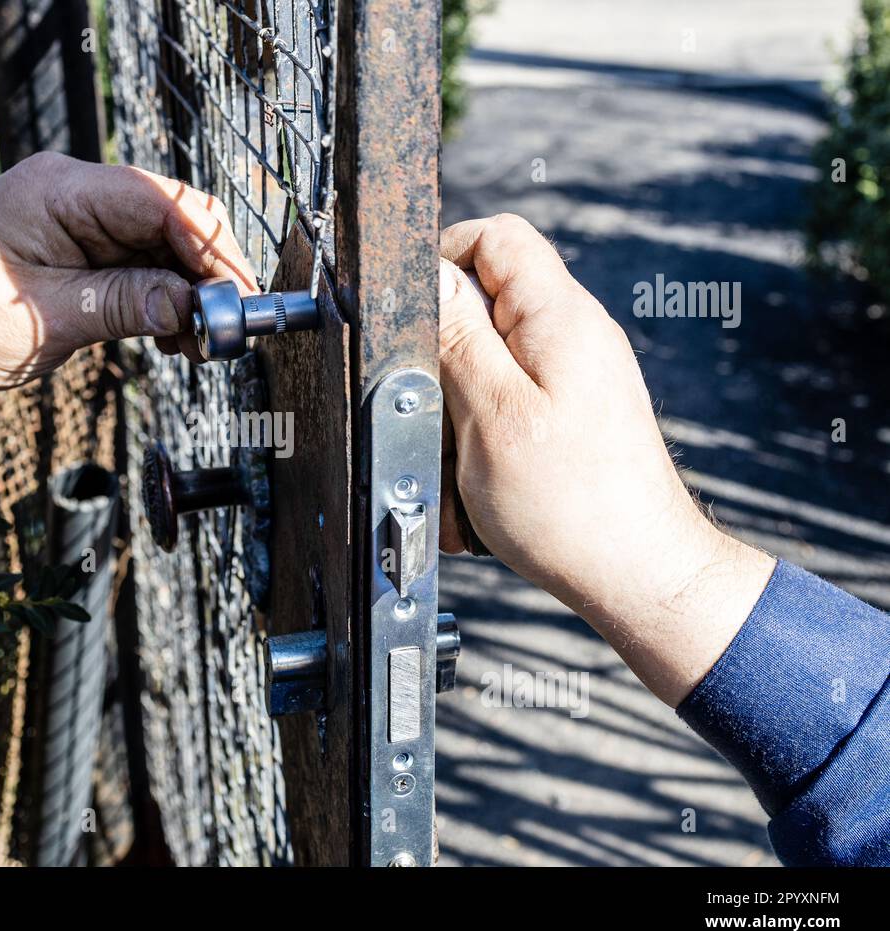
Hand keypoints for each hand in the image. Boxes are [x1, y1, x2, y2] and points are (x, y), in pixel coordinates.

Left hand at [0, 153, 257, 491]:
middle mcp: (72, 194)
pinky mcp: (73, 251)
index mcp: (61, 191)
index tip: (237, 295)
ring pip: (157, 245)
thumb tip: (193, 307)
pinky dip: (160, 298)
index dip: (208, 246)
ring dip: (186, 291)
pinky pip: (134, 264)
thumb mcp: (44, 319)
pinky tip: (174, 336)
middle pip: (167, 219)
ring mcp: (74, 222)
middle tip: (229, 327)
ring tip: (200, 343)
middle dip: (205, 271)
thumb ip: (123, 305)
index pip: (158, 201)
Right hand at [437, 214, 774, 704]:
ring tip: (461, 462)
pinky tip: (479, 483)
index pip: (495, 236)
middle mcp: (575, 335)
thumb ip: (458, 335)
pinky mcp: (574, 412)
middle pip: (485, 301)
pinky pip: (507, 404)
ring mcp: (577, 375)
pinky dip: (480, 439)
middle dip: (442, 354)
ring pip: (487, 361)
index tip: (412, 316)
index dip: (442, 259)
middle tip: (436, 411)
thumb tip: (428, 270)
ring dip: (457, 410)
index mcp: (560, 318)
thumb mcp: (492, 414)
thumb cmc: (570, 507)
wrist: (639, 574)